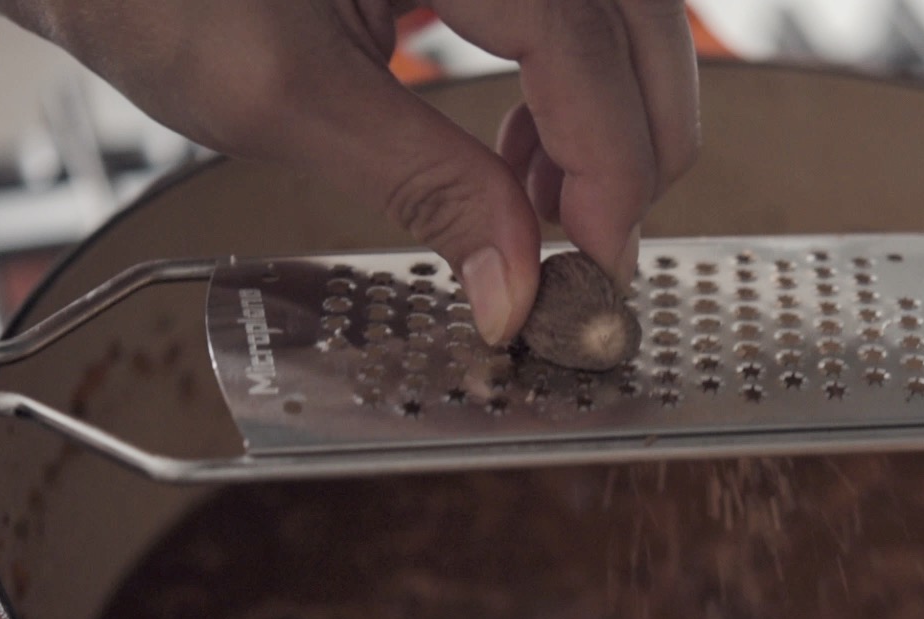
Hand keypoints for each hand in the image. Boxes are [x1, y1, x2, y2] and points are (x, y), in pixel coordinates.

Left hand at [0, 0, 700, 344]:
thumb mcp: (284, 98)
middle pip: (639, 17)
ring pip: (622, 13)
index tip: (600, 262)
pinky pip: (571, 5)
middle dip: (634, 142)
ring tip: (543, 207)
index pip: (583, 42)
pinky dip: (569, 81)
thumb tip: (516, 285)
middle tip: (596, 248)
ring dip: (608, 115)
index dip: (607, 163)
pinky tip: (521, 149)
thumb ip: (424, 189)